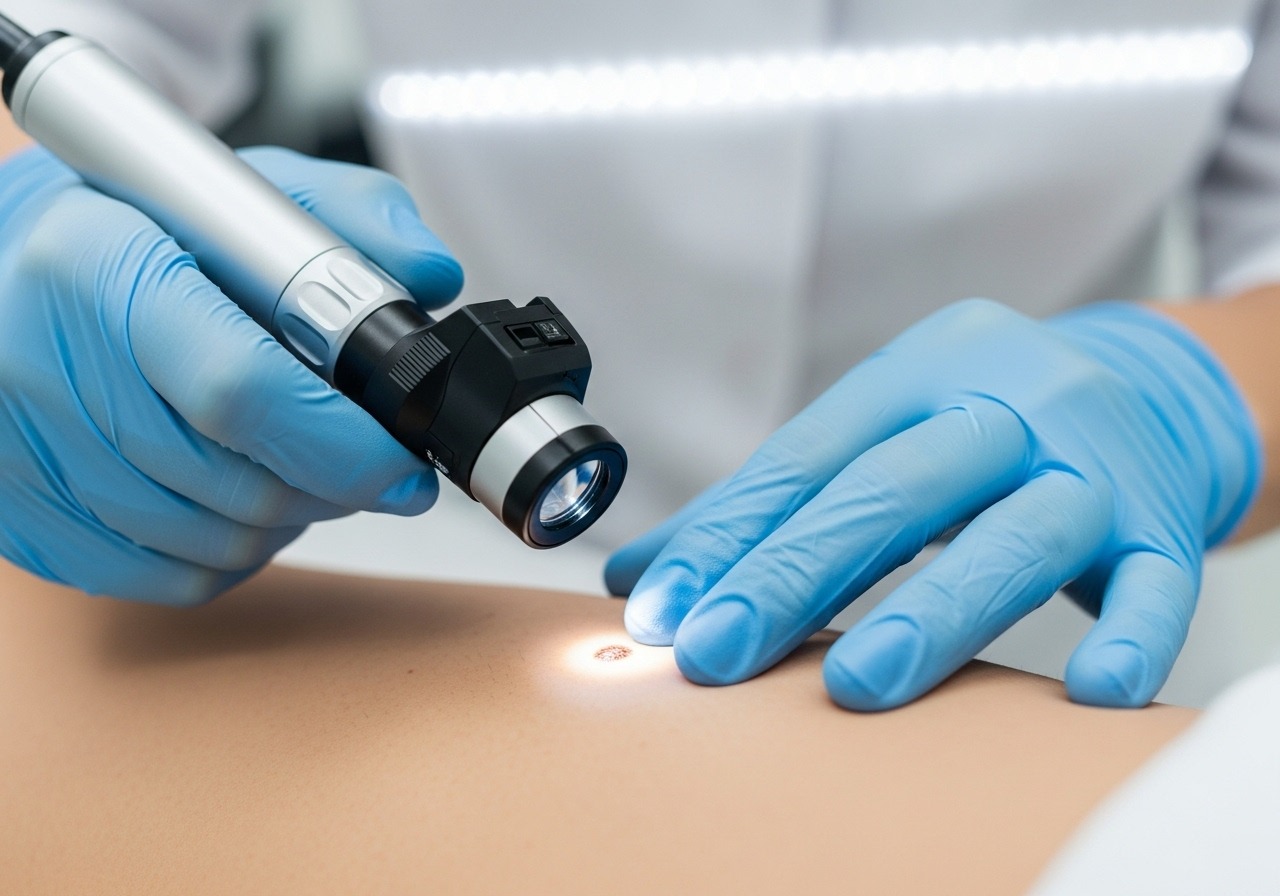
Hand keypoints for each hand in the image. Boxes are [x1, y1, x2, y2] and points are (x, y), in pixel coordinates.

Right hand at [0, 147, 461, 603]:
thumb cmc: (131, 225)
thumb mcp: (244, 188)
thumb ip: (352, 218)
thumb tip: (431, 278)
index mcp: (97, 265)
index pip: (238, 389)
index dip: (342, 445)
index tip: (400, 463)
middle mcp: (41, 365)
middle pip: (236, 484)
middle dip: (330, 485)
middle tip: (362, 460)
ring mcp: (21, 453)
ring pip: (212, 541)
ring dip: (286, 518)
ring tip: (290, 457)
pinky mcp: (21, 519)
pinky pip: (168, 577)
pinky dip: (228, 552)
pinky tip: (231, 492)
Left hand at [608, 299, 1259, 708]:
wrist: (1149, 386)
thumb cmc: (983, 420)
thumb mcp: (879, 429)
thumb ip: (767, 504)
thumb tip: (641, 577)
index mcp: (918, 373)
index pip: (806, 457)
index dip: (728, 534)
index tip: (662, 610)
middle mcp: (1005, 406)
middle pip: (891, 490)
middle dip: (795, 574)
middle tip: (716, 655)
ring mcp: (1092, 462)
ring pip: (1016, 535)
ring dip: (933, 613)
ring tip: (854, 688)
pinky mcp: (1164, 521)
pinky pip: (1160, 581)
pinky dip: (1130, 635)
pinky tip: (1086, 694)